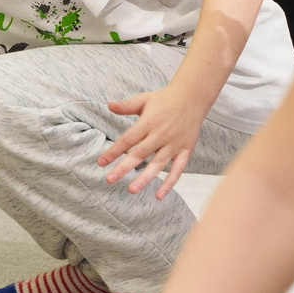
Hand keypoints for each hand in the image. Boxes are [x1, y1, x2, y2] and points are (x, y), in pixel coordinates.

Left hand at [99, 82, 216, 199]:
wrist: (193, 96)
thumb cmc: (164, 99)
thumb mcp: (144, 99)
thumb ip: (126, 105)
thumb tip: (108, 105)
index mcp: (149, 121)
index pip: (128, 139)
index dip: (114, 151)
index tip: (101, 162)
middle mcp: (161, 134)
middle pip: (141, 153)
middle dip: (124, 167)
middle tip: (110, 179)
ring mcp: (175, 144)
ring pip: (158, 164)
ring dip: (145, 178)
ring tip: (132, 190)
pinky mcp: (186, 150)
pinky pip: (178, 169)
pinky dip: (170, 183)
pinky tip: (159, 195)